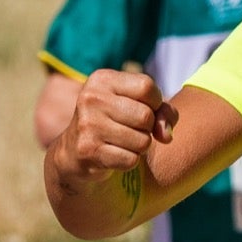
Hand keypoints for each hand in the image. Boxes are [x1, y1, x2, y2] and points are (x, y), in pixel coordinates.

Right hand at [57, 68, 178, 182]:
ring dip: (139, 147)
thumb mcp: (139, 105)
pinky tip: (114, 155)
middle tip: (130, 129)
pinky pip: (131, 160)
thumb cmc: (115, 122)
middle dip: (147, 128)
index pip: (147, 86)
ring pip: (142, 141)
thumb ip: (164, 112)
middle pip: (146, 116)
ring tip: (121, 142)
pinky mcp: (88, 150)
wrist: (75, 153)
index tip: (142, 108)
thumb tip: (166, 135)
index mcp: (102, 79)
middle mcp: (91, 98)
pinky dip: (129, 161)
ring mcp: (88, 124)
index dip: (155, 102)